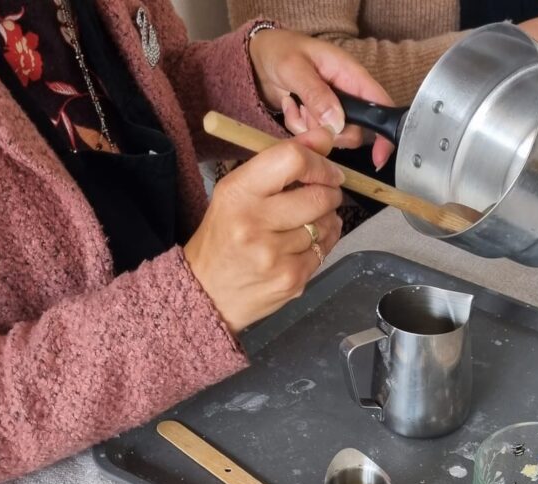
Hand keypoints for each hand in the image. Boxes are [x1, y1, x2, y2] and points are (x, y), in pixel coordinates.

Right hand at [184, 135, 343, 334]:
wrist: (208, 292)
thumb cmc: (224, 236)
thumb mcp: (238, 191)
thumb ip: (280, 162)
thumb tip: (326, 137)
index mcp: (238, 193)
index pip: (292, 160)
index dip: (319, 161)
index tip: (327, 168)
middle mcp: (255, 224)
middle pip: (318, 195)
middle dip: (330, 191)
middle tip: (325, 193)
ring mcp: (275, 255)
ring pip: (326, 224)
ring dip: (328, 217)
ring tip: (311, 219)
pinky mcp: (292, 279)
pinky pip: (325, 250)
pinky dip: (324, 241)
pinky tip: (308, 240)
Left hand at [248, 29, 394, 170]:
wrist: (259, 57)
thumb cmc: (280, 50)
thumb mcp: (295, 67)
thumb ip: (316, 94)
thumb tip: (337, 123)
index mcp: (351, 75)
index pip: (381, 106)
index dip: (384, 134)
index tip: (378, 158)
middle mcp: (347, 95)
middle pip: (354, 132)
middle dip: (328, 131)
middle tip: (306, 112)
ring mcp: (334, 110)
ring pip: (333, 138)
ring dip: (309, 128)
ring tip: (294, 103)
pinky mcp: (319, 120)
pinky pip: (314, 137)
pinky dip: (298, 127)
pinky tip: (290, 106)